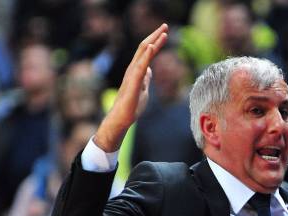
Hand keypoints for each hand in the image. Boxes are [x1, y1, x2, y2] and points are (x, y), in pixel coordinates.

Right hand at [95, 24, 168, 151]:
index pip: (146, 52)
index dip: (155, 41)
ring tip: (163, 33)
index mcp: (136, 71)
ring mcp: (132, 75)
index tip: (165, 33)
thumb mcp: (143, 89)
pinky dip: (146, 56)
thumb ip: (145, 78)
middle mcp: (133, 69)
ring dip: (153, 42)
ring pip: (142, 54)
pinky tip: (151, 47)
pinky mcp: (133, 83)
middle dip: (154, 36)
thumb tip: (149, 70)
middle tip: (165, 25)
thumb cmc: (132, 106)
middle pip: (144, 48)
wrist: (122, 119)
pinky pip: (140, 67)